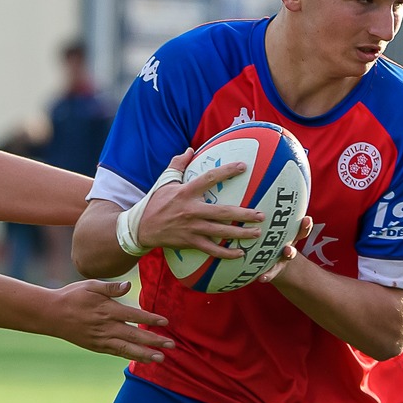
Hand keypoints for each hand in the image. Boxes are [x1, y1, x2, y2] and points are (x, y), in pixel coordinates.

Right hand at [47, 279, 173, 360]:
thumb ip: (111, 287)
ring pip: (127, 349)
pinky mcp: (96, 346)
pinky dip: (130, 356)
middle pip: (134, 335)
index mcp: (107, 310)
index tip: (165, 322)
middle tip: (172, 345)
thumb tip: (129, 285)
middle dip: (154, 341)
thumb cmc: (72, 296)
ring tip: (161, 359)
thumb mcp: (91, 285)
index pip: (134, 315)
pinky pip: (117, 352)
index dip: (150, 319)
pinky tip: (143, 359)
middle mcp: (106, 327)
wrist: (50, 314)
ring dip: (145, 354)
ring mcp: (101, 339)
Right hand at [136, 152, 260, 258]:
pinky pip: (212, 250)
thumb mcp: (165, 181)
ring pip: (220, 232)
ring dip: (241, 234)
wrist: (141, 228)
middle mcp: (191, 210)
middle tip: (261, 214)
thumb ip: (178, 164)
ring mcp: (192, 228)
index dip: (226, 171)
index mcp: (186, 192)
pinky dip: (227, 253)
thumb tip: (190, 149)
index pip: (209, 178)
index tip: (243, 166)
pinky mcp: (190, 242)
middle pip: (222, 212)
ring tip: (257, 233)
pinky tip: (241, 253)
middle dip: (244, 214)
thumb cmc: (155, 202)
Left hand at [260, 217, 313, 285]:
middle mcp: (287, 248)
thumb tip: (266, 183)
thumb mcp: (274, 226)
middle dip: (292, 247)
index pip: (300, 230)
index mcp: (289, 236)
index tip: (307, 219)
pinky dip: (266, 276)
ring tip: (276, 266)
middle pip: (293, 247)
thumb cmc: (271, 239)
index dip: (305, 225)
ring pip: (283, 262)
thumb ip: (272, 213)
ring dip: (282, 262)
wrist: (271, 262)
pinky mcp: (271, 271)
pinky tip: (261, 278)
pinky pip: (270, 274)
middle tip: (288, 249)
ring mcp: (280, 261)